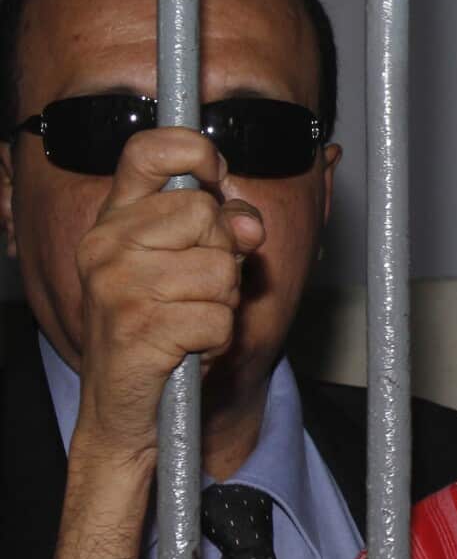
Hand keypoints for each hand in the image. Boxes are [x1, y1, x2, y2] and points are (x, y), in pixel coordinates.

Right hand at [74, 128, 264, 465]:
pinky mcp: (137, 329)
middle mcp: (107, 245)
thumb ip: (226, 233)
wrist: (126, 408)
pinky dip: (218, 339)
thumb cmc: (164, 331)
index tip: (214, 169)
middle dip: (224, 257)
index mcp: (116, 220)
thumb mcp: (196, 270)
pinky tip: (190, 348)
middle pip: (207, 215)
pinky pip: (218, 318)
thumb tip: (248, 222)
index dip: (193, 149)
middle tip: (198, 291)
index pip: (147, 152)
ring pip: (221, 269)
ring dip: (223, 303)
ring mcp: (117, 286)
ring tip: (191, 321)